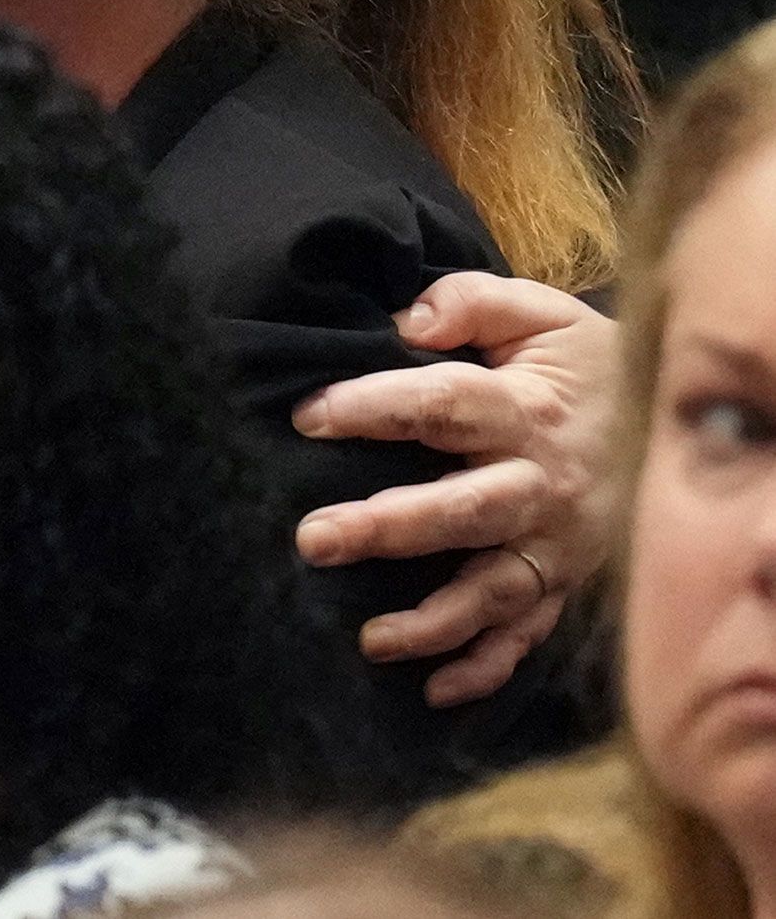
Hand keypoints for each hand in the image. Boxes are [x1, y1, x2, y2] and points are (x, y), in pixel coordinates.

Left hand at [291, 272, 620, 707]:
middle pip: (462, 511)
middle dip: (388, 528)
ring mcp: (557, 543)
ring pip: (493, 588)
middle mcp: (541, 485)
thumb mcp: (542, 313)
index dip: (374, 408)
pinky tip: (434, 691)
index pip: (442, 407)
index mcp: (526, 410)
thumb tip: (406, 322)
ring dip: (433, 620)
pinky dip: (485, 668)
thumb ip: (471, 303)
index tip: (308, 416)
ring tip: (369, 639)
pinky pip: (526, 634)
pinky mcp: (564, 582)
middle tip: (313, 539)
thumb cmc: (584, 364)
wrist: (686, 418)